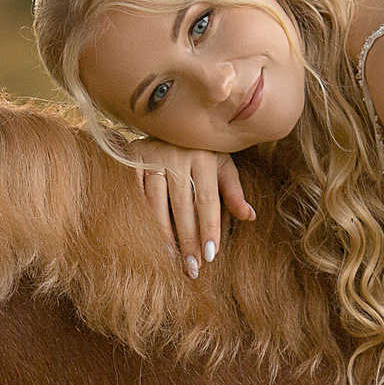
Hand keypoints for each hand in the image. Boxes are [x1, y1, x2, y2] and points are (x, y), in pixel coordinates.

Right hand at [130, 138, 254, 276]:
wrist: (167, 117)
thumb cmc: (200, 150)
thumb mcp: (221, 164)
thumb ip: (233, 191)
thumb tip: (250, 216)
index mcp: (205, 157)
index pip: (208, 201)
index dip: (209, 229)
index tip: (211, 256)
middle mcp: (178, 156)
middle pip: (183, 206)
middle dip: (188, 239)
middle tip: (193, 267)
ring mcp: (153, 156)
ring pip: (156, 203)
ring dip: (163, 234)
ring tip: (170, 259)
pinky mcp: (133, 158)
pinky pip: (136, 194)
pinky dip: (140, 217)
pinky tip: (146, 237)